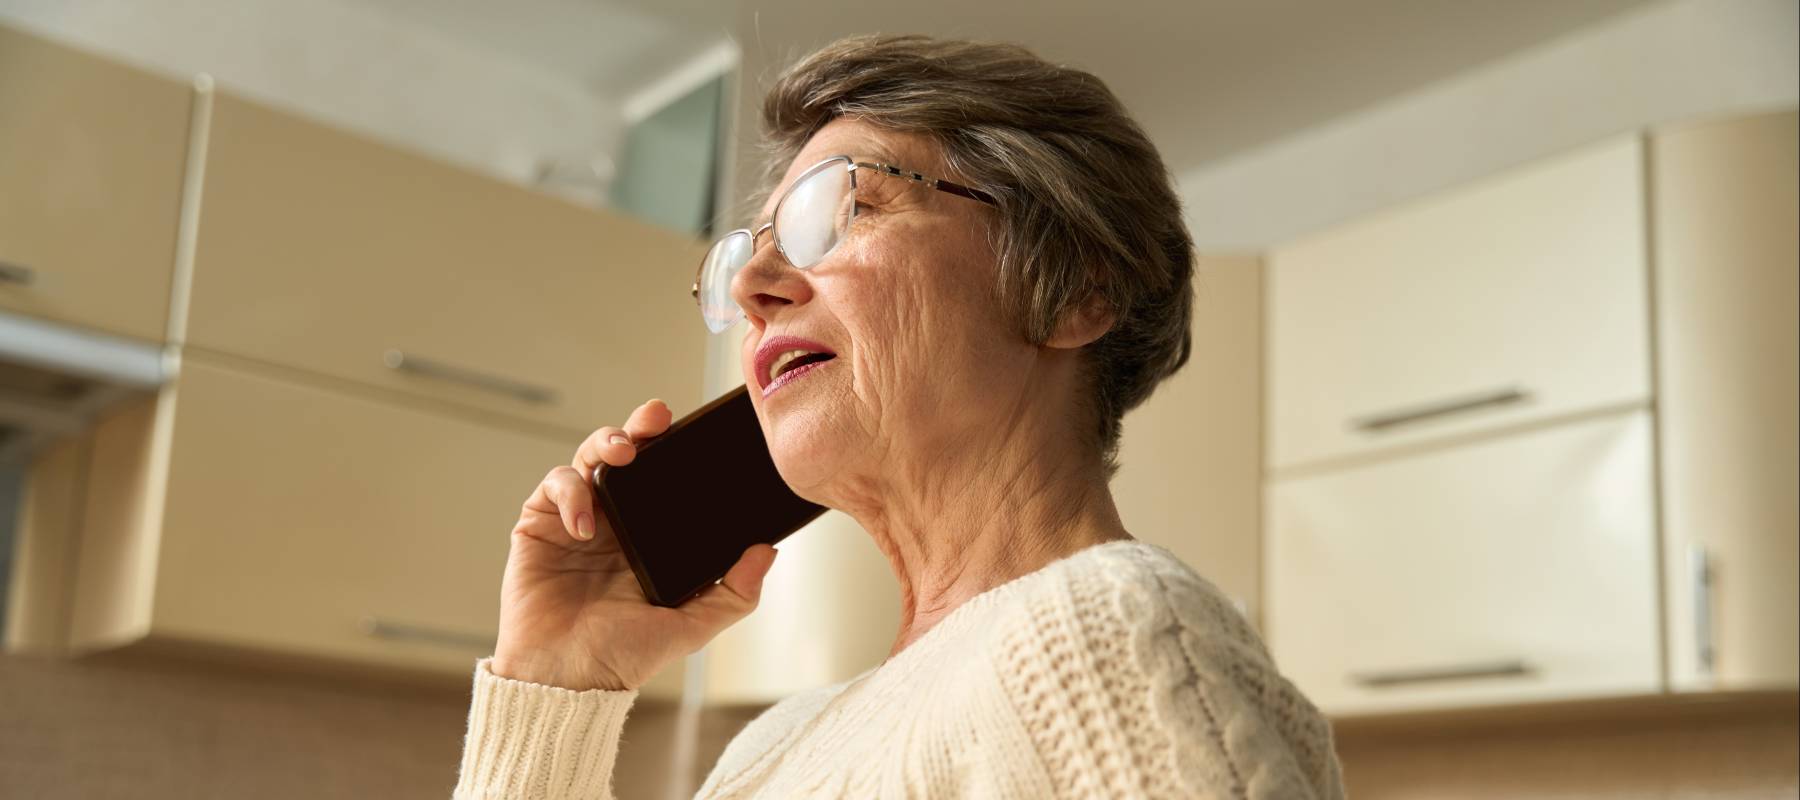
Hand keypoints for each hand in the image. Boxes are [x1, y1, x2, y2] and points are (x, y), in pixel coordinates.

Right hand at [489, 399, 778, 690]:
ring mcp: (576, 520)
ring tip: (621, 456)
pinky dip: (570, 494)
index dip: (676, 450)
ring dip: (604, 444)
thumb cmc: (622, 656)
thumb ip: (733, 594)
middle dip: (640, 428)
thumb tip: (769, 552)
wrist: (564, 678)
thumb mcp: (691, 626)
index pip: (666, 479)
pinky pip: (554, 487)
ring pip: (589, 458)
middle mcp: (615, 521)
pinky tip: (584, 525)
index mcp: (650, 536)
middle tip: (655, 419)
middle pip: (628, 455)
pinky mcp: (539, 526)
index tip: (695, 432)